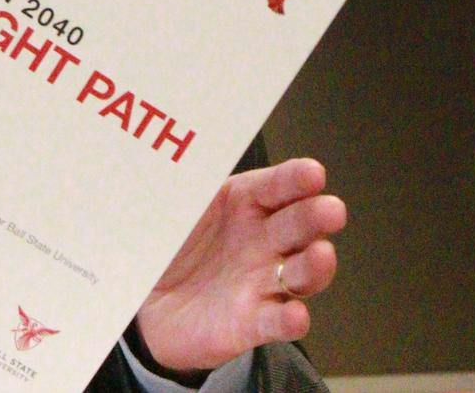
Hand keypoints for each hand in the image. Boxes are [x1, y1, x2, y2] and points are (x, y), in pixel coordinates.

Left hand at [136, 158, 345, 372]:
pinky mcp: (251, 323)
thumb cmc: (168, 245)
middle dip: (316, 217)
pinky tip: (296, 314)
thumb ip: (178, 183)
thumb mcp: (169, 207)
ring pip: (300, 274)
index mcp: (241, 204)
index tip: (312, 173)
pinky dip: (289, 319)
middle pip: (298, 227)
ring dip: (314, 266)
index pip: (275, 187)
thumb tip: (172, 151)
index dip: (295, 180)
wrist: (144, 302)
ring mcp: (261, 283)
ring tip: (320, 255)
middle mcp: (262, 242)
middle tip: (330, 209)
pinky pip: (276, 322)